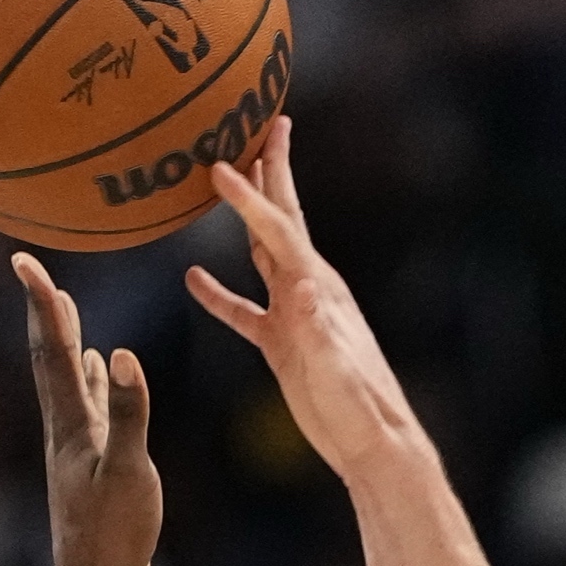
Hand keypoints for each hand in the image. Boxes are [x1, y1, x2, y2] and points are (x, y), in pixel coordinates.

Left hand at [13, 254, 161, 565]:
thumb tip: (122, 355)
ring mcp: (76, 451)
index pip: (52, 352)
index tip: (23, 260)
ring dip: (65, 344)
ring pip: (66, 383)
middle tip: (34, 273)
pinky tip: (98, 375)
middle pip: (50, 360)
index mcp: (71, 426)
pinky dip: (89, 382)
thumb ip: (129, 414)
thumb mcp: (129, 473)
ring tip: (65, 312)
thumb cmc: (114, 537)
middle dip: (46, 314)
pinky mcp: (90, 470)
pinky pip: (87, 407)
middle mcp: (65, 432)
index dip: (41, 304)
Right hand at [185, 119, 419, 482]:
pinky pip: (243, 310)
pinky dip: (219, 294)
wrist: (372, 445)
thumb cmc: (360, 411)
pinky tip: (194, 278)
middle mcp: (308, 291)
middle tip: (264, 121)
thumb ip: (318, 331)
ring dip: (246, 215)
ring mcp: (294, 315)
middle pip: (281, 218)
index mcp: (319, 290)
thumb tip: (300, 289)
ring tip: (228, 177)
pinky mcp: (283, 343)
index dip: (249, 197)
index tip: (218, 164)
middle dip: (271, 171)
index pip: (278, 230)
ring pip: (262, 251)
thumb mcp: (336, 370)